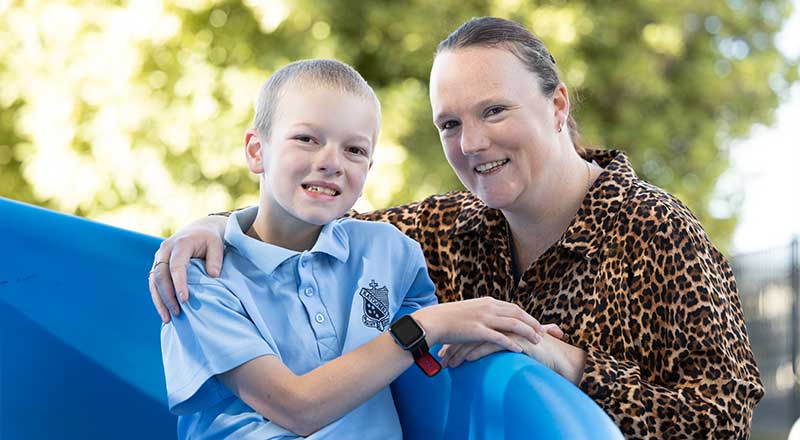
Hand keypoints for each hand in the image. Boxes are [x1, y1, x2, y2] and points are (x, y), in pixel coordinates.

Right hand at [148, 216, 226, 322]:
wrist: (199, 229)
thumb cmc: (210, 238)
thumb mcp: (217, 244)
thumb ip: (215, 258)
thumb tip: (213, 276)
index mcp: (180, 244)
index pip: (176, 266)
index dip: (179, 283)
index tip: (185, 299)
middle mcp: (165, 250)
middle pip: (160, 275)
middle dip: (167, 296)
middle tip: (177, 313)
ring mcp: (159, 257)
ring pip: (153, 281)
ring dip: (159, 300)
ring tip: (167, 319)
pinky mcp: (158, 265)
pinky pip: (153, 282)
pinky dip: (158, 297)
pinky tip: (164, 311)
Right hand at [412, 297, 549, 354]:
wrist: (434, 321)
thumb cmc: (450, 319)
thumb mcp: (470, 311)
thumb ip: (483, 314)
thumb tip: (494, 320)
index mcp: (488, 302)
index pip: (514, 307)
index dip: (528, 316)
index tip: (538, 325)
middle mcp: (488, 307)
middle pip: (518, 313)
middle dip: (533, 323)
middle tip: (544, 333)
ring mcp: (483, 318)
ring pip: (513, 324)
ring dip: (528, 332)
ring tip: (538, 341)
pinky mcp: (477, 330)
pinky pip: (499, 337)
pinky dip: (511, 343)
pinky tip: (519, 350)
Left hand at [439, 329, 586, 384]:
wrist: (558, 358)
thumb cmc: (535, 353)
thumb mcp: (514, 346)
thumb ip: (500, 343)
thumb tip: (483, 349)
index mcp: (500, 320)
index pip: (472, 328)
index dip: (457, 340)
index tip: (445, 352)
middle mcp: (502, 322)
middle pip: (471, 332)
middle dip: (455, 346)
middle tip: (442, 359)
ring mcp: (509, 330)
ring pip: (478, 339)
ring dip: (462, 352)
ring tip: (450, 364)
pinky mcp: (515, 340)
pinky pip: (491, 345)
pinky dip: (477, 352)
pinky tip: (466, 360)